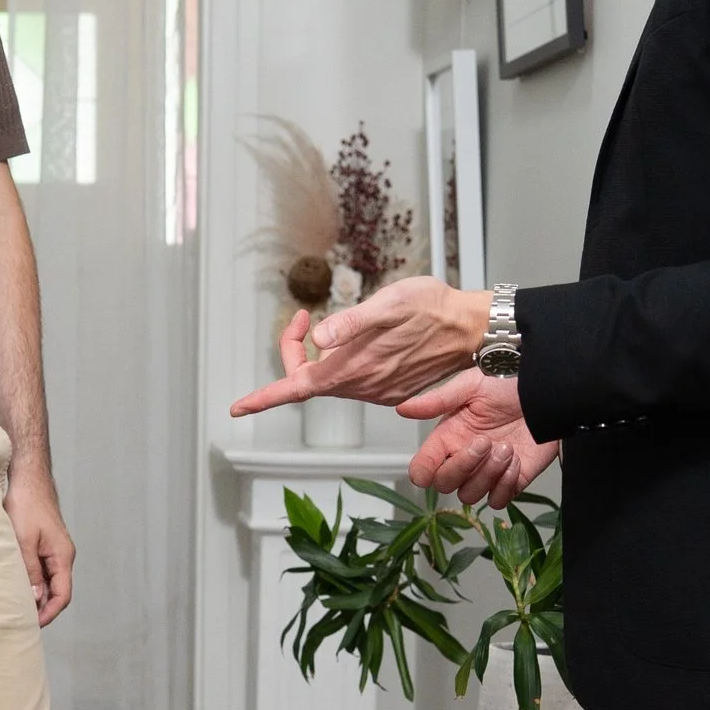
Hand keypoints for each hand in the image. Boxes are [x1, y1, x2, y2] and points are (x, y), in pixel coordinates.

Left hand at [6, 466, 75, 625]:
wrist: (26, 476)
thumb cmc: (26, 504)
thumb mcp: (23, 541)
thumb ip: (30, 570)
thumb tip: (34, 598)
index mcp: (62, 556)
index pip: (62, 596)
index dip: (48, 614)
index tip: (31, 625)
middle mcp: (61, 556)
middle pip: (56, 591)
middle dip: (40, 608)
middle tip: (18, 621)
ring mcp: (52, 550)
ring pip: (47, 581)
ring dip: (34, 594)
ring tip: (14, 607)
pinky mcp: (42, 544)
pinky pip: (40, 570)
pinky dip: (30, 581)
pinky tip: (14, 585)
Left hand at [230, 277, 489, 415]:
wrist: (469, 326)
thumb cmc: (431, 308)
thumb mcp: (389, 303)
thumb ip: (352, 321)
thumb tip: (320, 334)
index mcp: (355, 368)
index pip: (298, 387)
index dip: (265, 397)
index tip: (240, 406)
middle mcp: (363, 386)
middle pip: (309, 379)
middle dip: (295, 350)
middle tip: (302, 316)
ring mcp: (377, 390)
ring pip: (328, 380)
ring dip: (317, 356)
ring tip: (324, 321)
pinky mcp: (389, 388)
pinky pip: (351, 381)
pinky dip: (339, 362)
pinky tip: (353, 340)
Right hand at [400, 367, 559, 506]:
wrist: (545, 391)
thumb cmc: (507, 383)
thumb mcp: (470, 385)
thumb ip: (437, 400)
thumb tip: (402, 409)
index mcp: (448, 437)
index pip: (422, 468)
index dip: (424, 471)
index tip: (442, 454)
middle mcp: (463, 458)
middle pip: (445, 485)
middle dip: (464, 465)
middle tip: (485, 441)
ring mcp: (487, 472)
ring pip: (470, 496)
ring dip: (489, 473)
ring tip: (507, 447)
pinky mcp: (511, 481)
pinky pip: (497, 501)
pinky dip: (506, 485)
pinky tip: (517, 460)